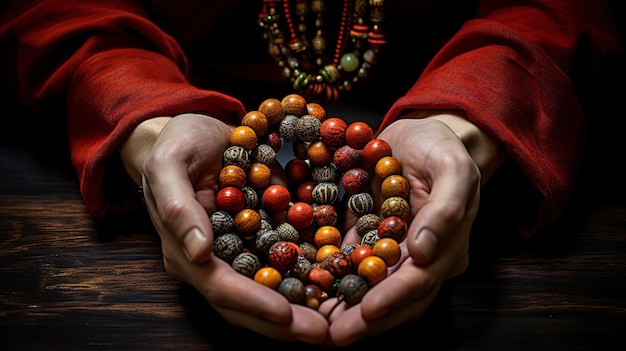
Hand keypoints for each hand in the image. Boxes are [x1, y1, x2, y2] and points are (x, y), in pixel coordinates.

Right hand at [130, 114, 329, 343]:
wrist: (195, 133)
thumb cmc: (176, 143)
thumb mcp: (169, 164)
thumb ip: (178, 207)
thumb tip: (198, 252)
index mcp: (186, 251)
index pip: (220, 287)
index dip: (253, 303)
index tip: (286, 314)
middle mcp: (213, 261)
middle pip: (249, 302)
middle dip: (285, 321)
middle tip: (324, 332)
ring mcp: (238, 252)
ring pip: (270, 290)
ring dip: (301, 307)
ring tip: (336, 319)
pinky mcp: (259, 237)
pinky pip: (284, 264)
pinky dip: (307, 277)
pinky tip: (336, 284)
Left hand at [319, 114, 500, 345]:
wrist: (422, 135)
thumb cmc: (442, 148)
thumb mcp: (453, 168)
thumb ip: (447, 210)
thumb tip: (424, 252)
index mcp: (445, 247)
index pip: (419, 281)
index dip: (393, 299)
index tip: (366, 311)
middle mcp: (418, 258)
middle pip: (393, 297)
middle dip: (364, 319)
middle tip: (333, 335)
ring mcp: (390, 250)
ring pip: (368, 287)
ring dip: (344, 308)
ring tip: (315, 322)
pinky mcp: (366, 237)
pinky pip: (348, 263)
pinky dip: (331, 279)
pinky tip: (308, 289)